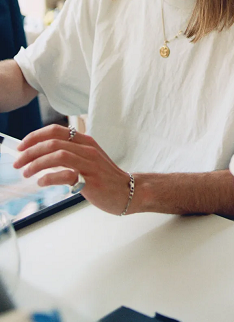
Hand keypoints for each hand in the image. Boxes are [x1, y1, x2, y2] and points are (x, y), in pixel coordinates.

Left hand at [15, 125, 131, 215]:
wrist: (128, 190)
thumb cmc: (106, 177)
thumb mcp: (89, 158)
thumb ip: (71, 153)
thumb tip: (44, 156)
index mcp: (86, 141)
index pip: (57, 131)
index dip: (35, 136)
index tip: (21, 146)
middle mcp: (87, 149)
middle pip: (54, 142)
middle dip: (30, 152)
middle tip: (18, 162)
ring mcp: (90, 164)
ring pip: (58, 156)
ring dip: (37, 164)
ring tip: (26, 173)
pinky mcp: (91, 180)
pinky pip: (66, 175)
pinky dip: (50, 177)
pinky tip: (42, 182)